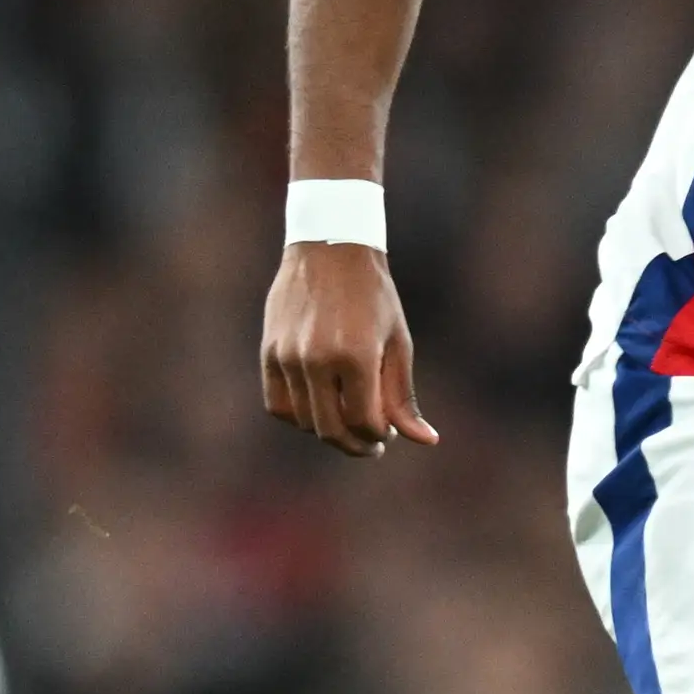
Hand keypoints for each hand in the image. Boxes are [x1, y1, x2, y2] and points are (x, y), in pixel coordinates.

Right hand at [262, 240, 437, 456]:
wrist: (329, 249)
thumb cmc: (373, 295)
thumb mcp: (397, 341)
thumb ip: (403, 395)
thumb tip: (425, 440)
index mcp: (355, 355)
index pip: (363, 421)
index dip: (378, 436)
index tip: (388, 435)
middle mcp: (316, 359)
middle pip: (330, 429)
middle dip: (355, 444)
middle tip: (370, 443)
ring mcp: (287, 356)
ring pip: (303, 421)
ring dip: (327, 431)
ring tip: (347, 422)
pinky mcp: (269, 352)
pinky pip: (277, 405)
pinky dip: (298, 416)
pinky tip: (319, 410)